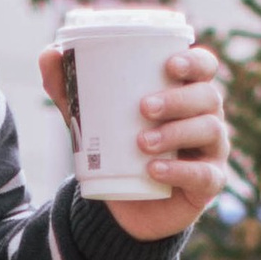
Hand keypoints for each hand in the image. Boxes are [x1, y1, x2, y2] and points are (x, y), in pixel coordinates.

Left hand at [39, 40, 229, 242]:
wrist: (125, 206)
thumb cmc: (117, 150)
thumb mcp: (89, 119)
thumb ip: (70, 89)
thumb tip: (49, 53)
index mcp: (186, 93)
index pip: (205, 67)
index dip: (195, 62)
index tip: (169, 65)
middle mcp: (207, 117)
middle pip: (208, 97)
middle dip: (177, 99)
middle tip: (143, 107)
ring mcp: (212, 151)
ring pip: (209, 131)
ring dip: (176, 132)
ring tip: (141, 142)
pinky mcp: (209, 183)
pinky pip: (204, 174)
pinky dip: (180, 170)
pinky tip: (155, 169)